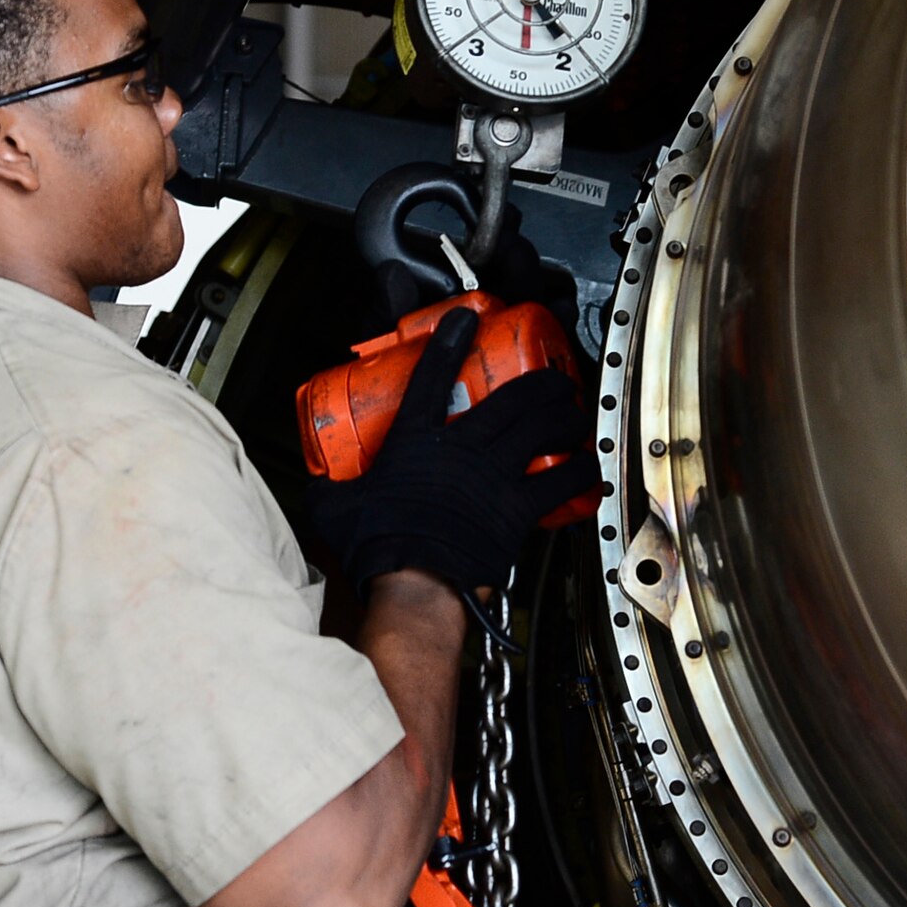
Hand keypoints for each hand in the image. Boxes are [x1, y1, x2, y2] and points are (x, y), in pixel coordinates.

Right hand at [304, 308, 597, 601]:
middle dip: (542, 379)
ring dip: (567, 416)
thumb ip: (328, 489)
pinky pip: (563, 481)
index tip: (466, 319)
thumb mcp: (334, 509)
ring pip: (544, 426)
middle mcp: (462, 448)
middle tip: (554, 379)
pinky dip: (582, 471)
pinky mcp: (518, 508)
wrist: (413, 587)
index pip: (433, 375)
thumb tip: (317, 487)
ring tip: (575, 415)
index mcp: (415, 440)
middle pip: (514, 395)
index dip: (451, 340)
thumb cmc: (376, 548)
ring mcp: (495, 475)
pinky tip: (589, 468)